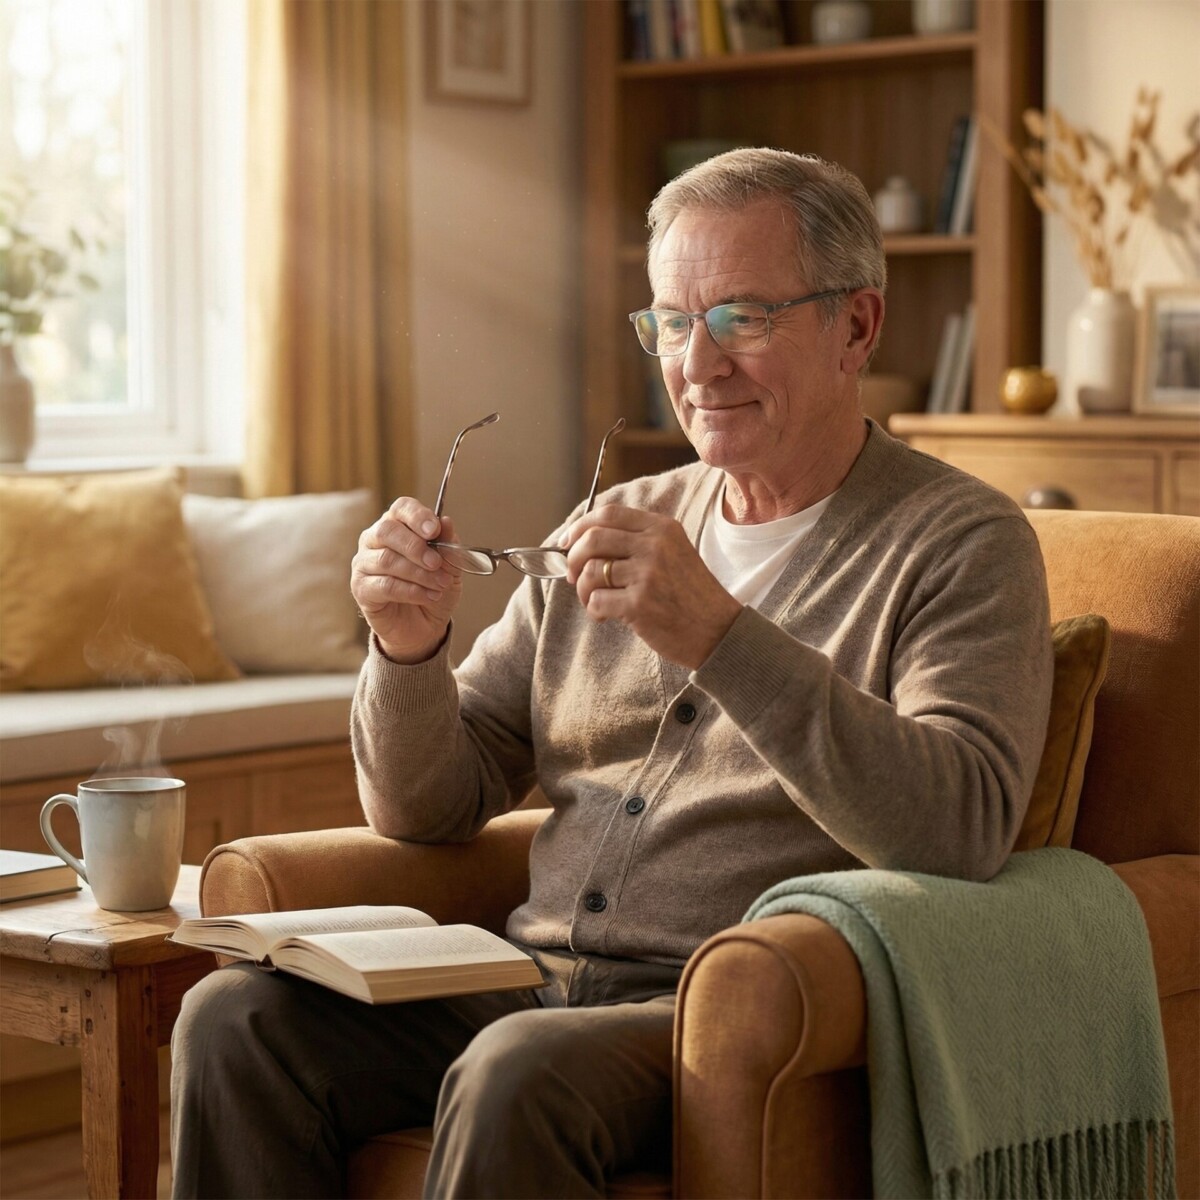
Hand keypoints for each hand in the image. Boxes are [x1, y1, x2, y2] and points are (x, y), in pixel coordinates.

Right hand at [351, 499, 463, 663]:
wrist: (424, 626)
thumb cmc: (433, 588)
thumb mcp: (450, 567)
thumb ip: (448, 546)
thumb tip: (446, 522)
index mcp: (397, 525)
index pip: (401, 508)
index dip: (417, 516)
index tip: (434, 530)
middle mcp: (374, 540)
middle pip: (387, 531)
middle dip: (416, 547)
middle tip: (437, 563)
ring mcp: (364, 563)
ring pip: (387, 560)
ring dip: (418, 573)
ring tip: (440, 584)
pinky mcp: (361, 588)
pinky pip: (385, 585)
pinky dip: (411, 590)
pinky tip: (428, 596)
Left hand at [564, 504, 741, 669]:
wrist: (718, 631)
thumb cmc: (690, 595)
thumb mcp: (673, 553)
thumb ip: (637, 542)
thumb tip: (582, 543)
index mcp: (662, 528)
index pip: (607, 514)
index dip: (579, 527)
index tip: (567, 543)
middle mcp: (655, 546)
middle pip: (592, 539)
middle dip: (573, 559)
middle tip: (573, 577)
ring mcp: (647, 574)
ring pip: (590, 571)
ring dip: (582, 589)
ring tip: (594, 601)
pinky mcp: (639, 604)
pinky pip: (596, 600)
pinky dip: (594, 610)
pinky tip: (607, 616)